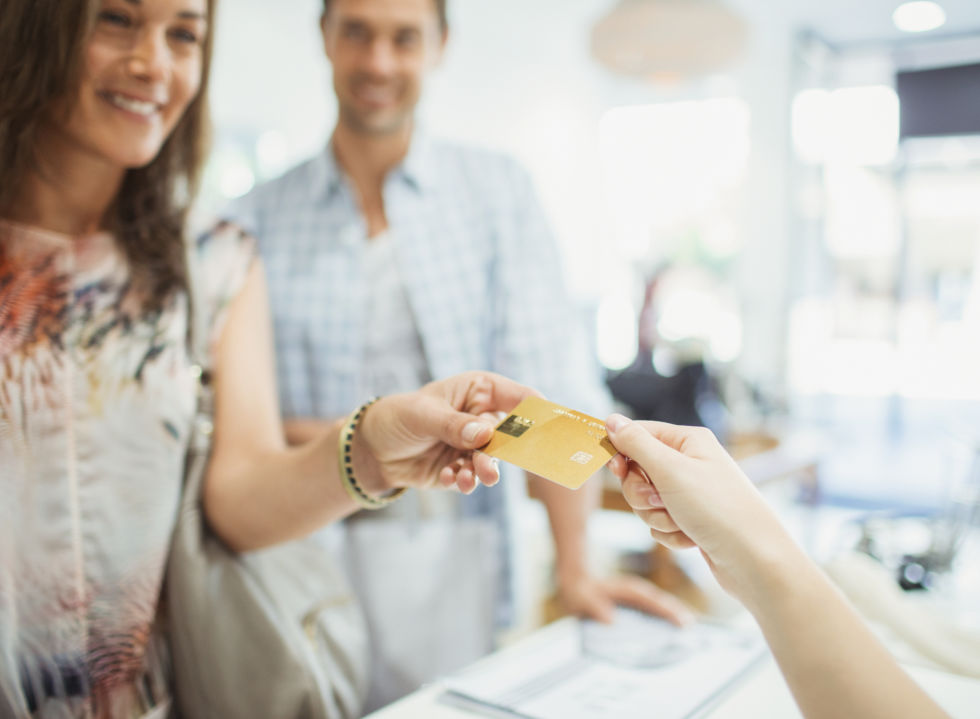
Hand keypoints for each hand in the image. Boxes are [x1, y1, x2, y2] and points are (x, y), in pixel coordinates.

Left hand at [354, 371, 536, 494]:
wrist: (373, 449)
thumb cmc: (399, 416)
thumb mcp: (423, 415)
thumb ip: (454, 425)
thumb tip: (484, 434)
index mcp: (480, 390)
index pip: (520, 397)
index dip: (538, 412)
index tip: (550, 430)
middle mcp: (483, 417)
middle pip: (511, 434)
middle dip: (507, 452)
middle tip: (495, 464)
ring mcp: (474, 445)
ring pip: (493, 459)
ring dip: (484, 470)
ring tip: (471, 477)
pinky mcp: (464, 468)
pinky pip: (473, 476)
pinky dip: (464, 480)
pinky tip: (450, 478)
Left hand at [557, 570, 693, 625]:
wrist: (576, 580)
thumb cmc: (580, 591)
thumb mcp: (582, 598)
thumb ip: (595, 608)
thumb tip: (610, 620)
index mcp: (628, 590)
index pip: (652, 601)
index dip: (667, 611)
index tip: (682, 621)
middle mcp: (637, 592)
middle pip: (661, 602)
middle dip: (677, 613)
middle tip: (693, 627)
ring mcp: (638, 596)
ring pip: (660, 605)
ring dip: (674, 614)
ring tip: (689, 628)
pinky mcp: (636, 602)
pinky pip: (654, 609)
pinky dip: (664, 617)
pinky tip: (672, 629)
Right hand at [604, 415, 789, 598]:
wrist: (754, 560)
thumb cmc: (717, 509)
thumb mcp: (670, 470)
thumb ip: (636, 443)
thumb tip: (611, 419)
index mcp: (688, 441)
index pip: (639, 434)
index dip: (622, 452)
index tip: (617, 470)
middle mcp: (691, 462)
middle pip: (638, 471)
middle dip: (642, 493)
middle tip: (660, 501)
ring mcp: (692, 493)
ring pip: (647, 500)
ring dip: (656, 516)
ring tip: (681, 523)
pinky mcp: (692, 519)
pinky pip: (660, 522)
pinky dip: (669, 533)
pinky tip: (690, 539)